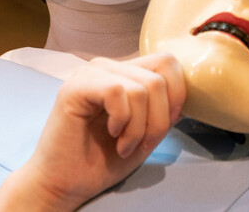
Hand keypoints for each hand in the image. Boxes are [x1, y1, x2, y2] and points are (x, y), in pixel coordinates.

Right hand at [0, 53, 185, 211]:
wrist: (63, 184)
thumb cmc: (100, 161)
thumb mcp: (145, 133)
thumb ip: (163, 111)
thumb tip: (186, 96)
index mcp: (124, 74)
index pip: (167, 63)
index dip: (176, 96)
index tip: (162, 128)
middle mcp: (107, 67)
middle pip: (160, 76)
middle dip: (159, 119)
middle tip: (141, 144)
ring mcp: (90, 73)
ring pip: (142, 88)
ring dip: (139, 127)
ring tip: (124, 145)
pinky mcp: (75, 86)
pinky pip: (117, 92)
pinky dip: (122, 121)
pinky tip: (112, 135)